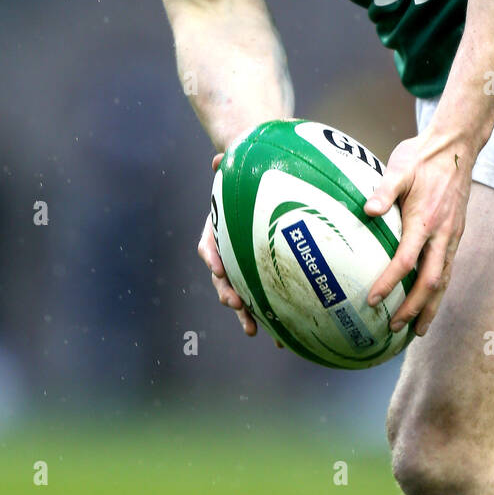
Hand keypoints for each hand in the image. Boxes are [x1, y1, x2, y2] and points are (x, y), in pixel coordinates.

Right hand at [197, 152, 283, 345]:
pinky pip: (265, 299)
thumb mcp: (239, 170)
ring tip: (254, 330)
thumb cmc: (249, 180)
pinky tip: (284, 335)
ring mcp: (244, 269)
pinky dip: (272, 316)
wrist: (261, 190)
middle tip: (236, 304)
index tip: (218, 267)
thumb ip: (229, 166)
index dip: (213, 258)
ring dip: (246, 314)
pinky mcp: (262, 278)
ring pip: (240, 295)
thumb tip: (218, 158)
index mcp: (218, 231)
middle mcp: (227, 254)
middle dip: (227, 294)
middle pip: (223, 278)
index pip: (209, 246)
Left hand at [363, 132, 472, 335]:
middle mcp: (443, 233)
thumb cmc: (423, 156)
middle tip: (396, 328)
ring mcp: (452, 235)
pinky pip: (448, 268)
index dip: (390, 283)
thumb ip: (384, 190)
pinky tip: (429, 299)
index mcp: (426, 220)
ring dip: (431, 306)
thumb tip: (367, 211)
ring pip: (445, 279)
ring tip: (418, 329)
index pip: (407, 261)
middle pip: (431, 281)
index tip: (373, 300)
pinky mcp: (455, 233)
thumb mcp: (400, 167)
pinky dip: (439, 289)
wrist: (457, 145)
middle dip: (415, 308)